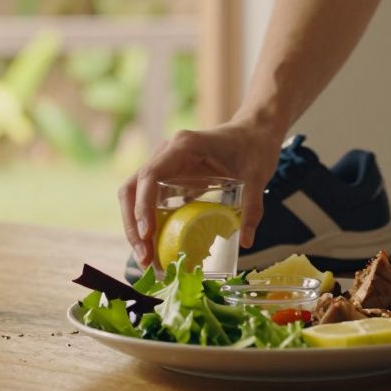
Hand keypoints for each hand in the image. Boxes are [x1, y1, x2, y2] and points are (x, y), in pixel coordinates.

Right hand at [118, 121, 282, 266]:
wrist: (256, 131)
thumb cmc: (255, 147)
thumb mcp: (257, 178)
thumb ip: (252, 209)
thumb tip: (245, 242)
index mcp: (184, 147)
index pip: (150, 175)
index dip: (143, 206)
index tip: (148, 234)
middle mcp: (167, 153)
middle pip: (133, 189)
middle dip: (133, 225)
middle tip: (144, 258)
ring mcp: (166, 164)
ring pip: (135, 196)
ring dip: (136, 227)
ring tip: (146, 259)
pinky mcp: (170, 176)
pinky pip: (149, 200)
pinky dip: (148, 223)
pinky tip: (156, 246)